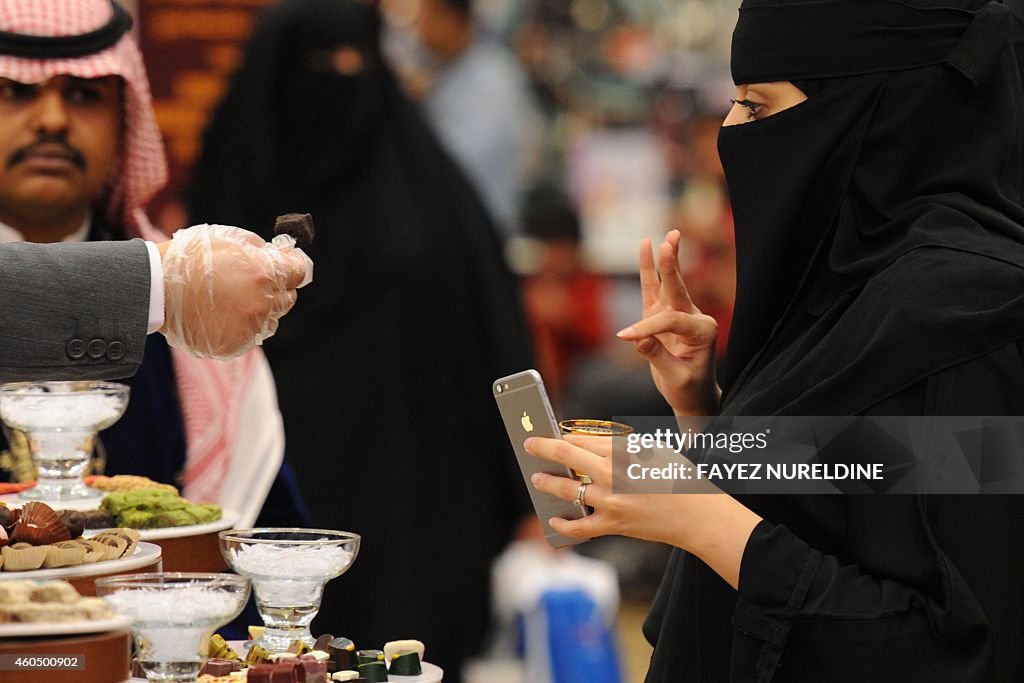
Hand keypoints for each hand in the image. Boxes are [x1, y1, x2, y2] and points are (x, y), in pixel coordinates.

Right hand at [158, 224, 312, 358]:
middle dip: (275, 287)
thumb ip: (262, 249)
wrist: (154, 288)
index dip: (294, 266)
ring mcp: (250, 327)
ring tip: (227, 298)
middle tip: (249, 279)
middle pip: (287, 297)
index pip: (300, 272)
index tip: (288, 263)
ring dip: (258, 308)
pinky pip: (250, 335)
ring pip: (270, 318)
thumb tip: (284, 254)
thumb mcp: (229, 239)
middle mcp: (262, 303)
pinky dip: (241, 326)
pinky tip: (219, 314)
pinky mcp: (235, 345)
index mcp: (265, 273)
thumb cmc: (190, 257)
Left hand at [526, 434, 759, 588]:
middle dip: (542, 447)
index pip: (581, 437)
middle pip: (565, 455)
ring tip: (537, 479)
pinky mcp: (614, 525)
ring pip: (567, 489)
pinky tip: (555, 519)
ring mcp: (611, 500)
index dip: (563, 434)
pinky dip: (564, 524)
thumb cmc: (678, 477)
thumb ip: (619, 447)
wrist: (699, 515)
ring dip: (547, 482)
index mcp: (623, 449)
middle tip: (529, 444)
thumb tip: (587, 445)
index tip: (551, 432)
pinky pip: (580, 527)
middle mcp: (612, 473)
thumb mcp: (651, 450)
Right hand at [617, 230, 720, 416]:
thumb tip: (635, 338)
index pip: (669, 320)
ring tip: (669, 236)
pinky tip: (647, 247)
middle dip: (671, 266)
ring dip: (667, 260)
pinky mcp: (663, 315)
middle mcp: (694, 318)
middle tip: (668, 243)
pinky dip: (650, 270)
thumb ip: (657, 356)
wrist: (693, 395)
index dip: (645, 328)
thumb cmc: (688, 389)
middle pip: (679, 288)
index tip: (624, 337)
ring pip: (669, 284)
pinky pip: (654, 290)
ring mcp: (679, 314)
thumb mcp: (676, 378)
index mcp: (703, 331)